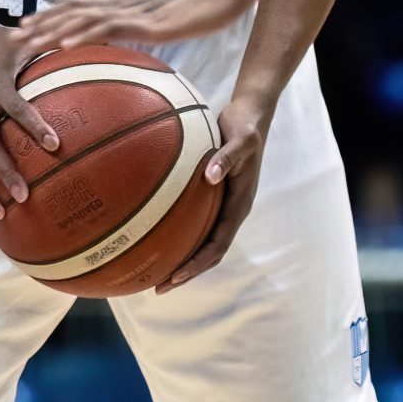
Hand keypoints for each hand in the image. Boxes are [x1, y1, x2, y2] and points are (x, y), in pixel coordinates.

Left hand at [21, 0, 257, 55]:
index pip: (82, 6)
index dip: (54, 15)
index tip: (28, 26)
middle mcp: (125, 0)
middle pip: (73, 11)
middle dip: (42, 24)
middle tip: (12, 38)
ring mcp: (135, 10)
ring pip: (84, 19)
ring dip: (52, 31)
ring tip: (27, 43)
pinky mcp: (148, 22)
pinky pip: (109, 28)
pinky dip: (83, 36)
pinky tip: (65, 47)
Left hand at [157, 96, 267, 288]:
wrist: (250, 114)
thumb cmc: (246, 126)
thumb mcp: (241, 139)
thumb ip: (227, 157)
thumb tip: (209, 176)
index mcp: (240, 205)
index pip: (218, 246)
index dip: (197, 265)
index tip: (175, 277)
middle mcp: (230, 210)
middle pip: (208, 252)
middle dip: (185, 272)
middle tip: (157, 287)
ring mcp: (221, 203)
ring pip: (201, 239)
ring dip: (180, 257)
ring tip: (152, 270)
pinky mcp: (212, 194)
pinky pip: (193, 219)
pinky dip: (176, 231)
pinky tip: (152, 230)